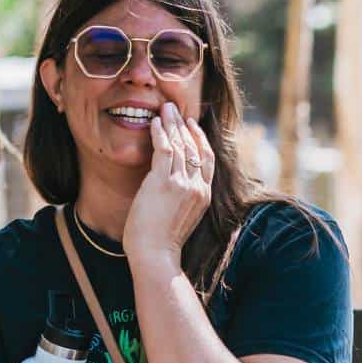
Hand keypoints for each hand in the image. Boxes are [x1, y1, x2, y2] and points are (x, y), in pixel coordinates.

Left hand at [123, 103, 213, 262]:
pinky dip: (160, 133)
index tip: (191, 125)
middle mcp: (197, 187)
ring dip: (172, 123)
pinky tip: (155, 122)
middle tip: (175, 108)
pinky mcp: (164, 183)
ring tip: (164, 108)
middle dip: (185, 125)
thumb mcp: (181, 218)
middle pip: (195, 148)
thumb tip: (172, 189)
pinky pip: (164, 149)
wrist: (155, 254)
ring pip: (180, 145)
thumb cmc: (161, 242)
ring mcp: (182, 184)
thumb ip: (183, 200)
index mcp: (204, 196)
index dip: (200, 139)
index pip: (207, 159)